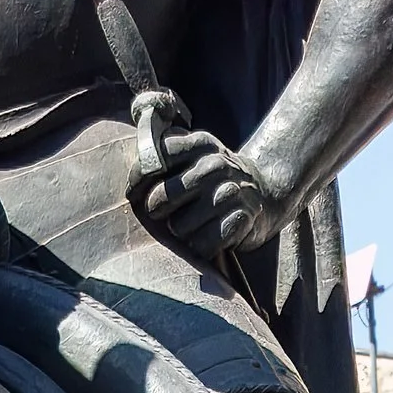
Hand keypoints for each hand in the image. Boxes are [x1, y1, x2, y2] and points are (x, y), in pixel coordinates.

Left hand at [131, 124, 288, 266]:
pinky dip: (202, 247)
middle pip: (160, 200)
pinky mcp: (243, 218)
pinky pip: (204, 244)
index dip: (137, 184)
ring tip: (194, 224)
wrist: (264, 191)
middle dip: (159, 213)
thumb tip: (128, 179)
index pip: (151, 164)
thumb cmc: (211, 179)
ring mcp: (231, 191)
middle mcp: (215, 165)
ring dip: (182, 233)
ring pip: (180, 227)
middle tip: (169, 213)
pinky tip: (210, 237)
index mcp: (199, 144)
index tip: (137, 193)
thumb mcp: (192, 156)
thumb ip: (159, 155)